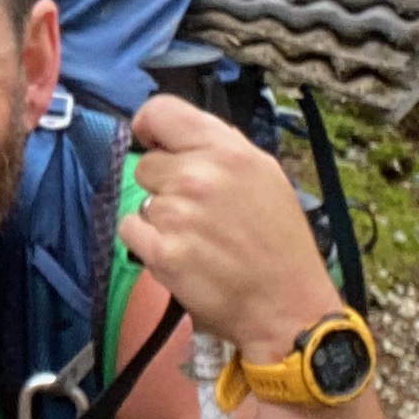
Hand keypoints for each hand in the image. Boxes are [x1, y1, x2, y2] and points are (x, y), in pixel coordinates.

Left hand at [120, 93, 340, 355]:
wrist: (288, 306)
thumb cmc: (280, 243)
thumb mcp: (265, 176)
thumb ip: (221, 149)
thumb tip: (177, 137)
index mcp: (229, 151)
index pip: (161, 112)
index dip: (150, 128)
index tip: (154, 144)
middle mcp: (200, 176)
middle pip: (145, 165)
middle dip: (164, 185)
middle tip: (197, 212)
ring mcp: (178, 214)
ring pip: (141, 201)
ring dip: (160, 219)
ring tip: (197, 239)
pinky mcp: (163, 252)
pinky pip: (130, 231)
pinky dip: (147, 244)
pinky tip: (180, 255)